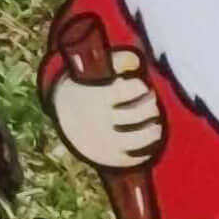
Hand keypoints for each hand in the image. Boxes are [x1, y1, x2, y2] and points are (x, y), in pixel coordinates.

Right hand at [50, 60, 165, 172]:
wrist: (62, 119)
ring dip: (153, 129)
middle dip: (150, 106)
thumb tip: (136, 62)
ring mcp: (105, 141)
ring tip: (155, 123)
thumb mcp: (90, 72)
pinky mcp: (110, 157)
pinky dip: (147, 150)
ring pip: (140, 138)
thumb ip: (114, 62)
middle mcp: (100, 120)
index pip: (127, 90)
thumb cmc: (84, 91)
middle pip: (137, 114)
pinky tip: (148, 140)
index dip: (139, 87)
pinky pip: (135, 157)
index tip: (140, 85)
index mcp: (94, 97)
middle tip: (151, 101)